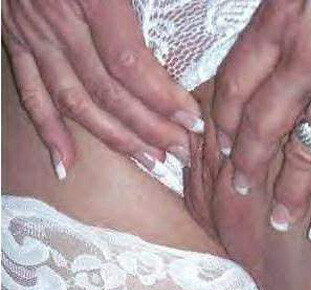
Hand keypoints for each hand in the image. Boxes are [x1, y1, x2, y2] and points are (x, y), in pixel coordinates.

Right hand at [2, 0, 203, 178]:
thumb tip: (203, 5)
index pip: (130, 64)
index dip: (163, 99)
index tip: (192, 123)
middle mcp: (56, 20)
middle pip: (107, 92)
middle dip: (148, 128)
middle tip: (179, 153)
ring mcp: (31, 33)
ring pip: (74, 101)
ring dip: (113, 139)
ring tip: (148, 162)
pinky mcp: (15, 39)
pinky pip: (30, 94)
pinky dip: (48, 131)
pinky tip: (66, 164)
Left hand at [211, 0, 310, 241]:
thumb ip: (286, 16)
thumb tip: (270, 46)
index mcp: (280, 20)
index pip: (236, 86)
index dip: (226, 123)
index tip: (223, 146)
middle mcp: (304, 57)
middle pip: (262, 127)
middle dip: (247, 165)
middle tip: (240, 189)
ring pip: (303, 153)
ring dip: (287, 192)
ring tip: (279, 219)